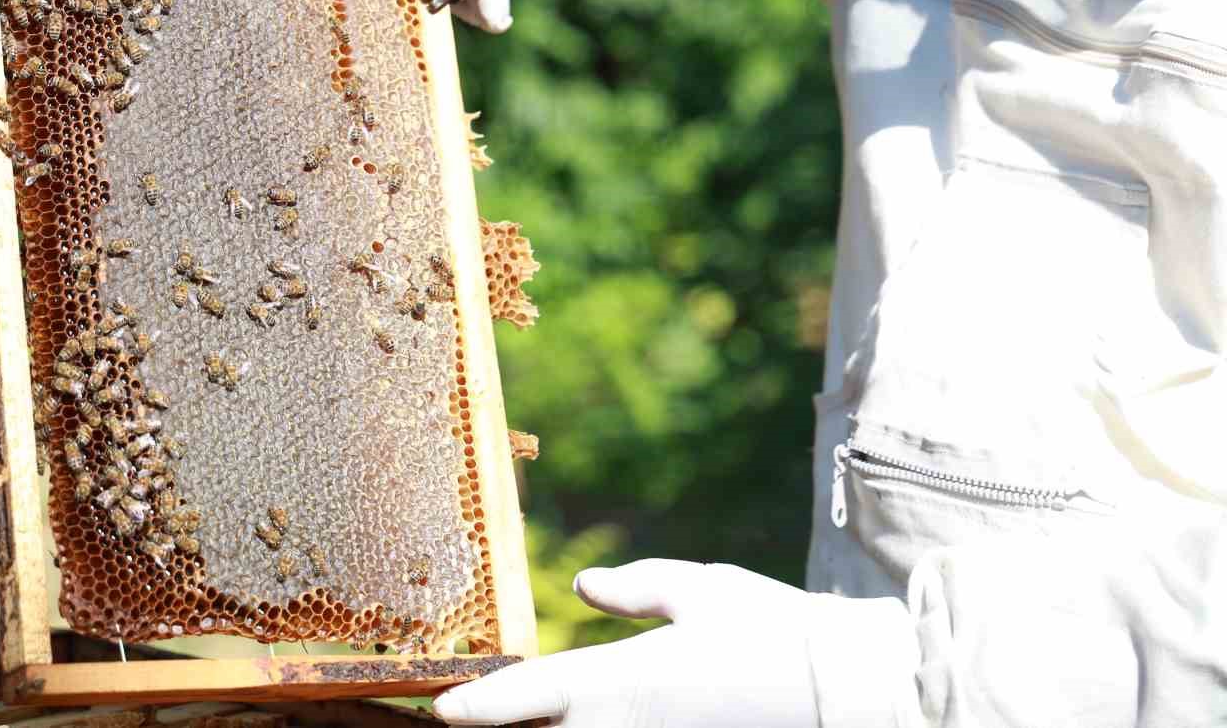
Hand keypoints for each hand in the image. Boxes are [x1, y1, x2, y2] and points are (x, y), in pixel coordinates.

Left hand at [433, 559, 820, 727]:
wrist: (853, 693)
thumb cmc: (778, 633)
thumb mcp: (703, 591)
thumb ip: (638, 589)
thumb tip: (587, 584)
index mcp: (623, 680)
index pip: (530, 695)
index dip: (481, 705)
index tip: (445, 711)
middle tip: (491, 715)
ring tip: (540, 717)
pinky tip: (601, 721)